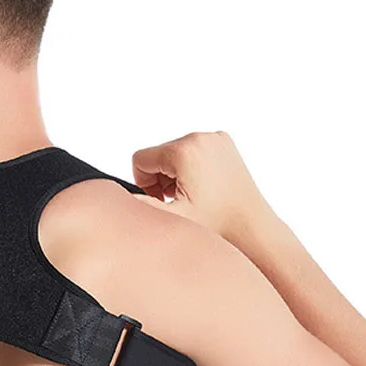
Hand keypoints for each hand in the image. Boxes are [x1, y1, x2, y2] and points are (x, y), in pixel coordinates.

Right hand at [130, 131, 273, 242]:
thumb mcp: (170, 217)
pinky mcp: (225, 143)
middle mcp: (201, 137)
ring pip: (174, 154)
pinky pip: (192, 151)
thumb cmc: (216, 225)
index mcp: (184, 151)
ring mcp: (215, 138)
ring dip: (175, 174)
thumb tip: (113, 197)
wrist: (252, 228)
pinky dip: (191, 168)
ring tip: (192, 196)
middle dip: (161, 179)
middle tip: (179, 201)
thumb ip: (137, 204)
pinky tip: (203, 188)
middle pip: (157, 155)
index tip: (164, 200)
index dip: (144, 183)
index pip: (140, 158)